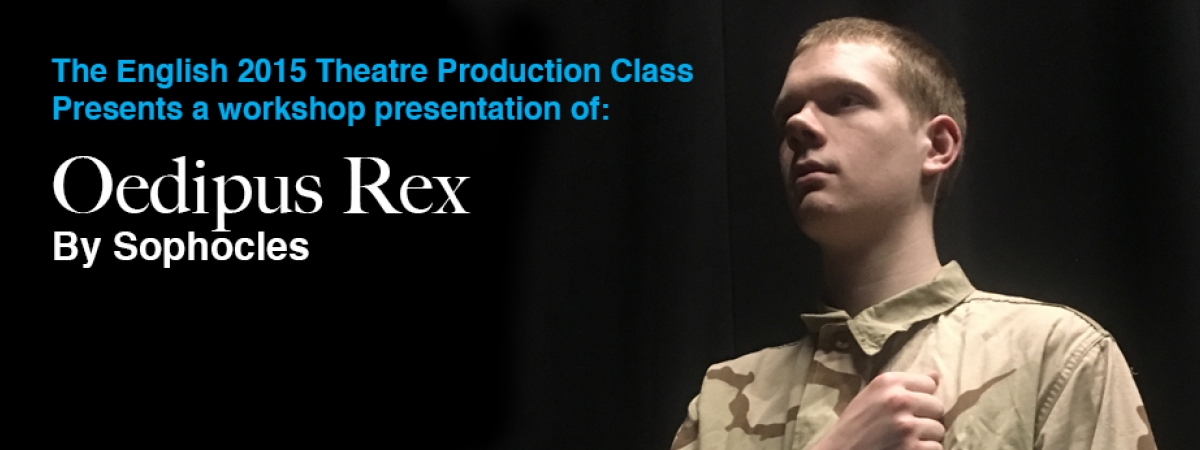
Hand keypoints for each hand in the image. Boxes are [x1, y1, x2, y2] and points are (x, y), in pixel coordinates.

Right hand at [813, 371, 944, 449]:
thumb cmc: (855, 424)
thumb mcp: (873, 395)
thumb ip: (902, 385)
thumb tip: (937, 376)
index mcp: (887, 382)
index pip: (929, 383)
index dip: (922, 396)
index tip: (909, 406)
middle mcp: (899, 400)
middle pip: (937, 406)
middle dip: (926, 417)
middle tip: (907, 425)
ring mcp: (906, 426)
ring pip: (939, 429)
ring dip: (926, 436)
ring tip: (906, 438)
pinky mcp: (911, 448)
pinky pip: (936, 448)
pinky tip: (908, 449)